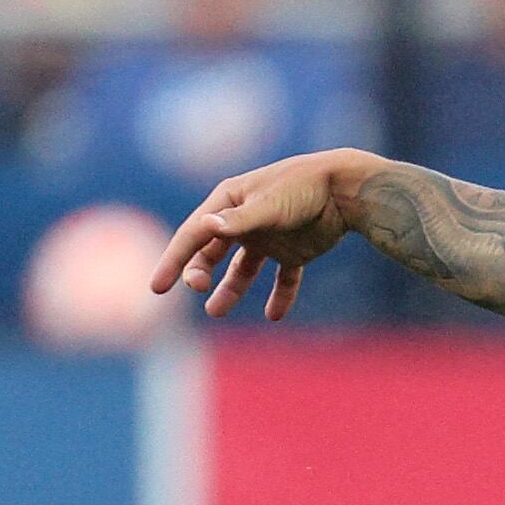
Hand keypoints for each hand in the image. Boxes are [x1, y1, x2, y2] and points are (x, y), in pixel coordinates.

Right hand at [154, 149, 377, 321]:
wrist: (346, 189)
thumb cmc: (303, 189)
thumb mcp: (269, 205)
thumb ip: (240, 221)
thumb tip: (205, 226)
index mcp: (229, 202)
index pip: (192, 235)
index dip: (174, 260)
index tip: (158, 287)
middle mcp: (244, 220)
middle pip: (211, 253)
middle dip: (199, 273)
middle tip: (199, 290)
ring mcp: (268, 237)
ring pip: (242, 270)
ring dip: (229, 290)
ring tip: (216, 311)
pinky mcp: (294, 251)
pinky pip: (283, 279)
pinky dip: (279, 297)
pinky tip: (274, 315)